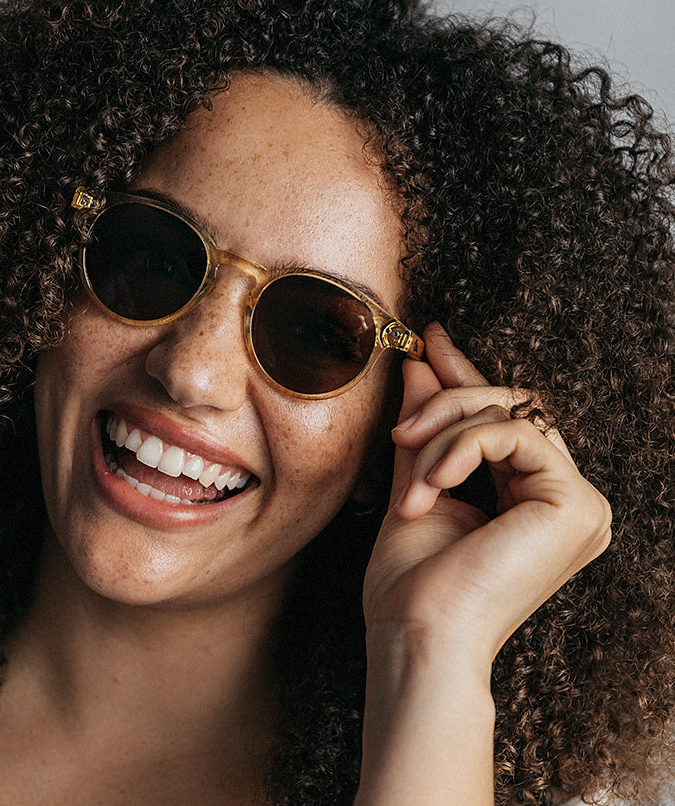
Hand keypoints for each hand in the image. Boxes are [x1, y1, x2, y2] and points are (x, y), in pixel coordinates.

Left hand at [363, 322, 611, 667]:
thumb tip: (419, 368)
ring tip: (410, 480)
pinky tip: (433, 484)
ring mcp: (578, 504)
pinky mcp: (577, 504)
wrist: (420, 639)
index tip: (428, 342)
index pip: (503, 421)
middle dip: (448, 401)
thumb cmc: (413, 585)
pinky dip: (461, 449)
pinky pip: (513, 435)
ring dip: (443, 436)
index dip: (467, 376)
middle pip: (510, 408)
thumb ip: (426, 432)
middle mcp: (564, 501)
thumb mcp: (415, 488)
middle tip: (401, 426)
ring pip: (509, 415)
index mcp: (531, 502)